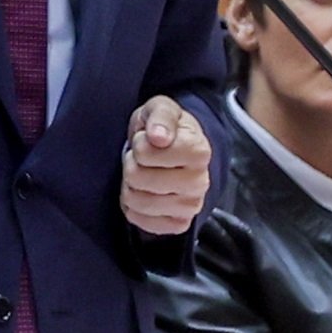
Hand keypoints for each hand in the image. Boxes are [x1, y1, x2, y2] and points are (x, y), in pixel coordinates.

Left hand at [120, 95, 212, 235]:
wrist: (174, 151)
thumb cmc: (164, 129)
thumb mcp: (160, 108)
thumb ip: (160, 116)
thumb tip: (158, 136)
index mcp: (199, 150)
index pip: (146, 154)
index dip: (139, 144)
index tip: (148, 140)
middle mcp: (200, 182)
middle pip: (138, 178)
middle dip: (132, 165)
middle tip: (143, 159)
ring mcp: (191, 206)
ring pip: (136, 202)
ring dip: (131, 186)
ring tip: (144, 173)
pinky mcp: (180, 224)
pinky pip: (141, 221)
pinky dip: (134, 208)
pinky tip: (145, 193)